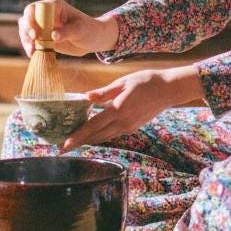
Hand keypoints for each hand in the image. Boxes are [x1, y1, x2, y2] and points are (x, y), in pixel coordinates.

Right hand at [18, 0, 117, 57]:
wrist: (94, 40)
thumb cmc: (90, 30)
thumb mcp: (81, 30)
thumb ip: (67, 32)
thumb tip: (53, 36)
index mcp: (54, 6)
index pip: (35, 8)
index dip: (31, 19)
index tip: (35, 33)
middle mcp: (46, 14)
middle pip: (27, 19)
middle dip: (26, 32)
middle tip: (33, 44)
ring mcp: (44, 26)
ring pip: (26, 30)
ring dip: (26, 41)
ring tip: (32, 51)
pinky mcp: (44, 37)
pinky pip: (31, 41)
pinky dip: (30, 47)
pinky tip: (33, 54)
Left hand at [61, 65, 203, 150]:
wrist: (169, 90)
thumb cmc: (146, 81)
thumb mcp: (123, 82)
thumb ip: (104, 92)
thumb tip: (86, 98)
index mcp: (118, 110)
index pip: (92, 126)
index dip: (77, 137)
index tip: (63, 146)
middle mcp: (123, 123)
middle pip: (96, 137)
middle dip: (79, 143)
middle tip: (62, 149)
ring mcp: (129, 127)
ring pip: (104, 137)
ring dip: (89, 141)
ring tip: (75, 143)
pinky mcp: (133, 127)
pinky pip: (113, 134)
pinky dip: (101, 136)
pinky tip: (94, 134)